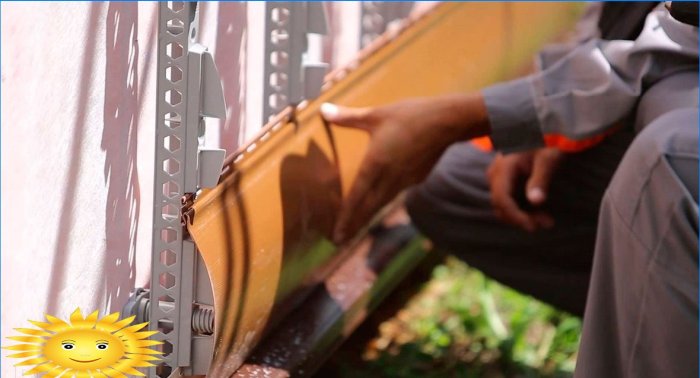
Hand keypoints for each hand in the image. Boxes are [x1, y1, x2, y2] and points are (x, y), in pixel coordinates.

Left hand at [321, 94, 489, 243]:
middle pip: (368, 208)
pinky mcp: (416, 178)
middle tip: (339, 240)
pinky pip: (395, 193)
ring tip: (355, 226)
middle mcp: (390, 177)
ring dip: (367, 216)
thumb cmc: (411, 116)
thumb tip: (323, 111)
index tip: (337, 235)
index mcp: (376, 163)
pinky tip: (380, 200)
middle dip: (353, 225)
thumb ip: (348, 117)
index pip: (357, 197)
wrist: (448, 122)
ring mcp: (405, 180)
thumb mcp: (377, 114)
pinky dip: (383, 201)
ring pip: (382, 203)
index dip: (346, 217)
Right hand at [486, 147, 562, 231]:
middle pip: (500, 206)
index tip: (532, 226)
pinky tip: (540, 212)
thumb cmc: (547, 141)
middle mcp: (496, 174)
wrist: (543, 129)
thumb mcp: (548, 158)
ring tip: (547, 220)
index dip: (515, 216)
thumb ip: (541, 179)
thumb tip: (535, 201)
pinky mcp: (505, 182)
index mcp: (504, 167)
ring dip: (522, 216)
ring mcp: (498, 178)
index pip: (502, 198)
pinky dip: (522, 210)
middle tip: (547, 223)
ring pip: (503, 206)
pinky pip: (508, 201)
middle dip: (521, 218)